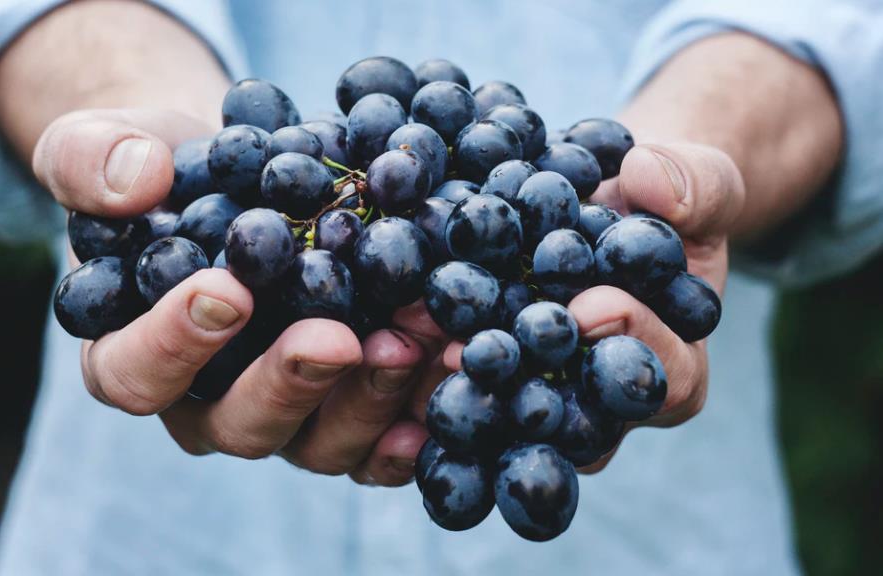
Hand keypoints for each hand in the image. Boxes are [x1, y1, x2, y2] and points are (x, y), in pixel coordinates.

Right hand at [36, 108, 444, 484]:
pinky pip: (379, 440)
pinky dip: (415, 420)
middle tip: (337, 338)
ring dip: (370, 398)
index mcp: (134, 355)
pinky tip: (449, 378)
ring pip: (320, 442)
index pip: (135, 374)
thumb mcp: (106, 146)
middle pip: (240, 424)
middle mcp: (209, 403)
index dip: (174, 345)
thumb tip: (136, 181)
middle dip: (291, 383)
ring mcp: (286, 414)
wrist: (243, 180)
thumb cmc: (166, 173)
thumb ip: (92, 160)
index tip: (227, 291)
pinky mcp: (346, 409)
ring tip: (415, 340)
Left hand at [443, 141, 744, 470]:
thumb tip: (649, 179)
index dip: (632, 344)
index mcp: (672, 367)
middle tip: (476, 349)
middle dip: (524, 381)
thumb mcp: (700, 182)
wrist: (610, 204)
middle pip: (571, 417)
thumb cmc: (665, 202)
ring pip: (505, 409)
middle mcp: (602, 402)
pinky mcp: (491, 372)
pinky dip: (422, 354)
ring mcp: (542, 393)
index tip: (591, 305)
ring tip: (415, 335)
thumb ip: (695, 184)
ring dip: (457, 377)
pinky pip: (460, 377)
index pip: (664, 379)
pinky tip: (385, 325)